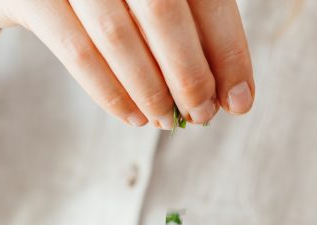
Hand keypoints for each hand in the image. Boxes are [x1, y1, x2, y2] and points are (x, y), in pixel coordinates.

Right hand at [0, 0, 253, 128]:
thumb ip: (188, 22)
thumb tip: (232, 94)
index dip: (228, 50)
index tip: (241, 100)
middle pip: (163, 11)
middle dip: (190, 75)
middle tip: (203, 115)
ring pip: (118, 35)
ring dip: (151, 90)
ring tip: (168, 120)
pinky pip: (76, 51)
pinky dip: (109, 92)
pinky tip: (133, 116)